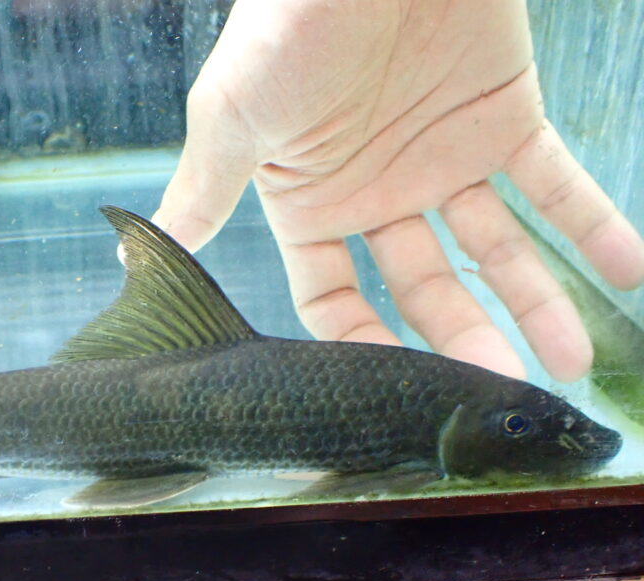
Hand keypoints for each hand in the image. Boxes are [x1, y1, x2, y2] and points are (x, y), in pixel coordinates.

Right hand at [154, 0, 643, 380]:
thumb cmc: (288, 26)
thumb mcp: (233, 118)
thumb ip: (205, 193)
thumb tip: (134, 253)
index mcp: (312, 206)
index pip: (335, 299)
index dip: (363, 346)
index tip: (396, 395)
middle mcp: (380, 196)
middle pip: (426, 288)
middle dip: (464, 338)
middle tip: (503, 388)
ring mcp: (444, 161)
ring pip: (495, 249)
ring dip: (536, 300)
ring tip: (573, 358)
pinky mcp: (505, 121)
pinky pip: (556, 183)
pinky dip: (593, 223)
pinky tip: (627, 269)